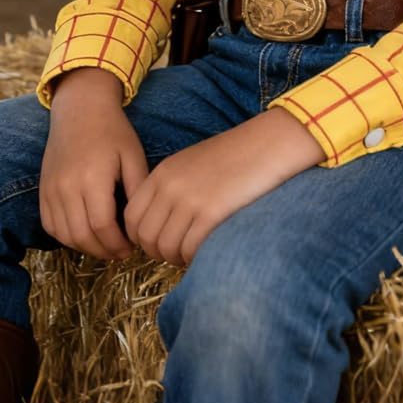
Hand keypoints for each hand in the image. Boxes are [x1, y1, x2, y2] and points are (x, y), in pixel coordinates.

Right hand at [40, 69, 147, 259]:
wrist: (80, 109)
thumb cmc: (112, 131)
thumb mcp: (133, 156)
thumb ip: (137, 190)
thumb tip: (141, 223)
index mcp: (92, 178)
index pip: (103, 226)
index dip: (118, 244)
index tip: (132, 248)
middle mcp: (67, 187)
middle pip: (83, 236)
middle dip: (104, 251)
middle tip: (121, 253)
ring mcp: (51, 189)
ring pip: (65, 235)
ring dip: (86, 247)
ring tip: (105, 246)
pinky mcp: (42, 190)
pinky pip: (50, 225)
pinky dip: (66, 237)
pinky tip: (85, 235)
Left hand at [124, 107, 323, 267]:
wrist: (270, 144)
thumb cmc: (237, 156)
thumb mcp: (193, 164)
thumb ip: (172, 188)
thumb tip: (162, 224)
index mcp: (162, 173)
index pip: (131, 217)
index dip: (140, 237)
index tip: (158, 242)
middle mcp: (170, 186)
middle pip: (145, 237)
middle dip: (158, 252)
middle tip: (177, 253)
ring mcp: (189, 200)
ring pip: (165, 247)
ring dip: (177, 258)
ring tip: (193, 254)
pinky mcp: (211, 213)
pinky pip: (189, 249)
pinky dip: (194, 258)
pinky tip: (206, 251)